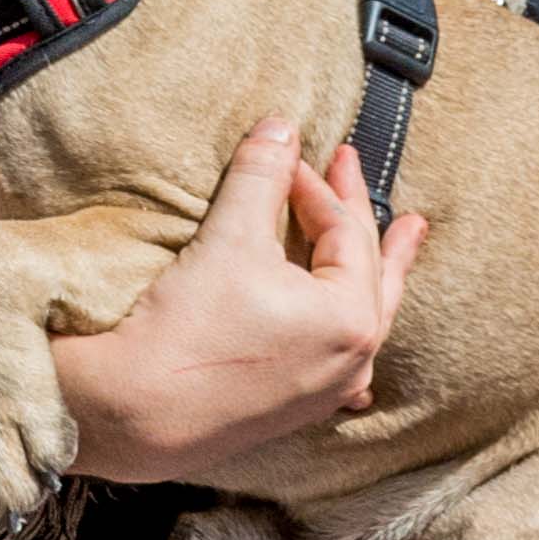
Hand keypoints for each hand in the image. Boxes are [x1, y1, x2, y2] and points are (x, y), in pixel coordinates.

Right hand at [61, 124, 422, 488]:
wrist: (134, 414)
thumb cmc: (186, 328)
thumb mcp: (229, 239)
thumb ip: (261, 176)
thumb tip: (280, 125)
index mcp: (351, 318)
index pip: (342, 232)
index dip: (312, 185)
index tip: (281, 156)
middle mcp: (353, 359)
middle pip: (369, 271)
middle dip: (361, 215)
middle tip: (353, 168)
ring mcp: (328, 390)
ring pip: (365, 315)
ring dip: (376, 271)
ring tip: (403, 241)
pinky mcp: (297, 409)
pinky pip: (345, 359)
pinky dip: (353, 327)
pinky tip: (360, 339)